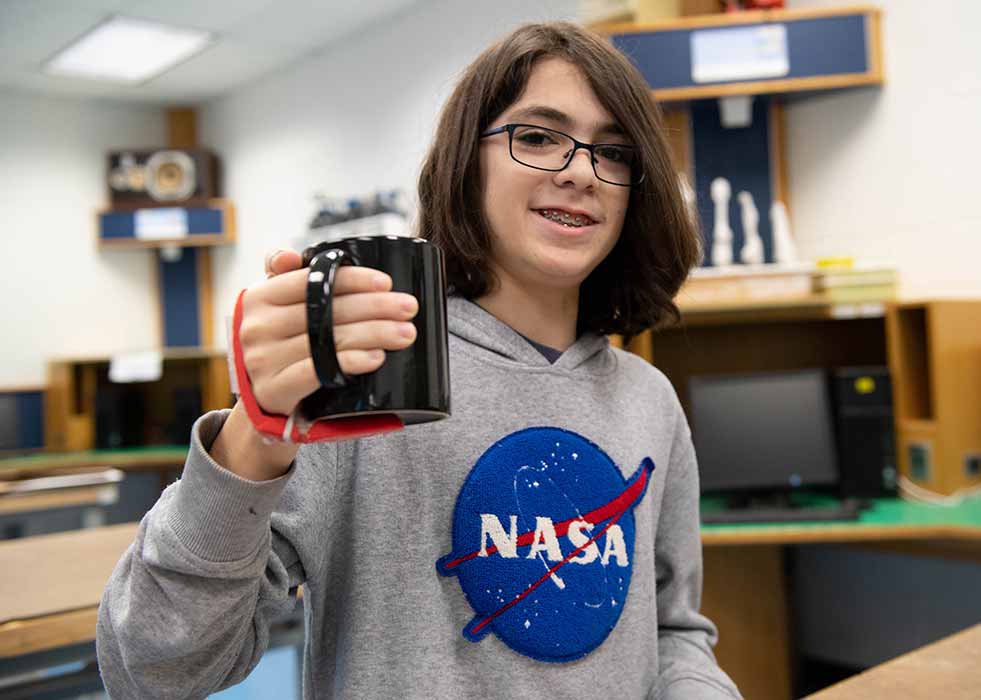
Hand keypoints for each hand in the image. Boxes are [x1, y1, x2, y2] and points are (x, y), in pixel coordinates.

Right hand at [237, 248, 418, 416]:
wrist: (263, 396)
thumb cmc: (280, 342)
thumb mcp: (276, 306)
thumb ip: (286, 277)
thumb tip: (291, 255)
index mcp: (260, 297)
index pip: (310, 280)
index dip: (351, 280)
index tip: (386, 283)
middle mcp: (256, 326)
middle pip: (325, 310)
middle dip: (374, 307)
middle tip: (409, 307)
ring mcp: (262, 360)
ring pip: (327, 340)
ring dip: (373, 334)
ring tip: (405, 333)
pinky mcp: (274, 389)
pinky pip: (317, 371)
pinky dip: (351, 362)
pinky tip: (376, 357)